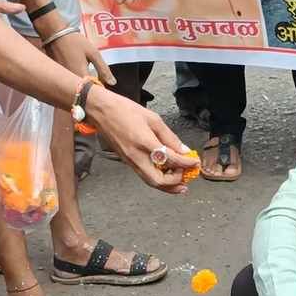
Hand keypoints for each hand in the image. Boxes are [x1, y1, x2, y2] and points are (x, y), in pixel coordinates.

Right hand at [46, 31, 115, 86]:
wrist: (54, 33)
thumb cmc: (75, 41)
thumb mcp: (93, 53)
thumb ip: (103, 69)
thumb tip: (112, 83)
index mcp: (80, 77)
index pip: (93, 91)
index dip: (100, 90)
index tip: (103, 87)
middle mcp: (69, 82)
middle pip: (84, 93)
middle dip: (91, 90)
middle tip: (95, 80)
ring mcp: (62, 80)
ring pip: (75, 89)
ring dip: (82, 87)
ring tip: (85, 77)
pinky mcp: (57, 77)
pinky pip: (68, 84)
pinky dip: (73, 83)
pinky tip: (76, 74)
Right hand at [85, 87, 199, 194]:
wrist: (100, 111)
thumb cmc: (125, 110)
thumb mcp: (153, 119)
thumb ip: (169, 137)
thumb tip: (184, 150)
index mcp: (145, 142)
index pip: (170, 159)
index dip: (186, 163)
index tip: (195, 161)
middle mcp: (137, 156)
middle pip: (158, 181)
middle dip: (175, 182)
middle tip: (187, 177)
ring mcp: (130, 161)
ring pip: (150, 182)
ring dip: (167, 186)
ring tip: (180, 182)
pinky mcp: (127, 162)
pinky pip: (144, 176)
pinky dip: (158, 179)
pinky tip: (166, 174)